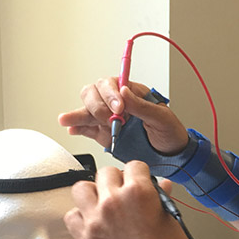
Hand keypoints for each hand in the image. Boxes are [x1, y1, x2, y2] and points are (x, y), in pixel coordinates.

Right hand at [58, 78, 188, 154]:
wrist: (172, 155)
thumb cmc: (170, 133)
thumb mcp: (162, 118)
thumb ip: (142, 106)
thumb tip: (124, 91)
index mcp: (131, 93)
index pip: (111, 83)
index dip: (110, 94)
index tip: (119, 108)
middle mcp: (117, 102)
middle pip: (94, 93)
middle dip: (97, 105)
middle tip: (108, 119)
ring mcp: (109, 118)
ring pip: (87, 109)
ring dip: (77, 114)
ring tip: (66, 119)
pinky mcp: (104, 134)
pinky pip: (86, 128)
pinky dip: (77, 127)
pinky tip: (72, 128)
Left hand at [64, 161, 197, 238]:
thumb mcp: (170, 219)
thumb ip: (160, 198)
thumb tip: (160, 187)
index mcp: (138, 192)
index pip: (133, 166)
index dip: (139, 175)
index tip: (139, 181)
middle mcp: (113, 202)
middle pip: (105, 173)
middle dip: (116, 180)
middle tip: (123, 194)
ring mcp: (96, 221)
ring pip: (82, 188)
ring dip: (93, 193)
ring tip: (103, 204)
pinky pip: (71, 217)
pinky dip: (80, 217)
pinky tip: (93, 223)